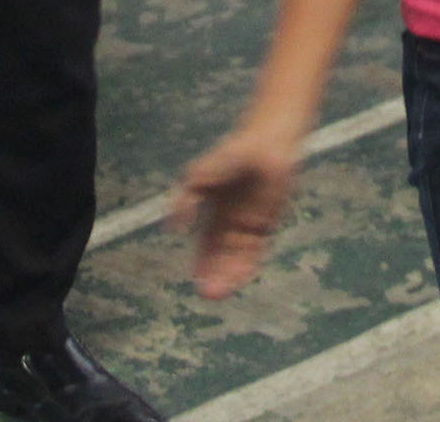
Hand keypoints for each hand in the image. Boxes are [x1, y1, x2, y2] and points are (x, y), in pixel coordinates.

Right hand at [170, 124, 299, 299]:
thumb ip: (185, 201)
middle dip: (215, 276)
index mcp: (214, 215)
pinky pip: (257, 249)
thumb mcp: (198, 177)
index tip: (196, 284)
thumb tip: (172, 227)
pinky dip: (249, 264)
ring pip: (238, 258)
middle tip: (207, 295)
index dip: (202, 266)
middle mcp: (232, 225)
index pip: (207, 248)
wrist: (263, 144)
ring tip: (220, 292)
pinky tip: (241, 277)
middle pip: (222, 258)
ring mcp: (250, 226)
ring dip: (230, 275)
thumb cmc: (230, 156)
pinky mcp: (267, 223)